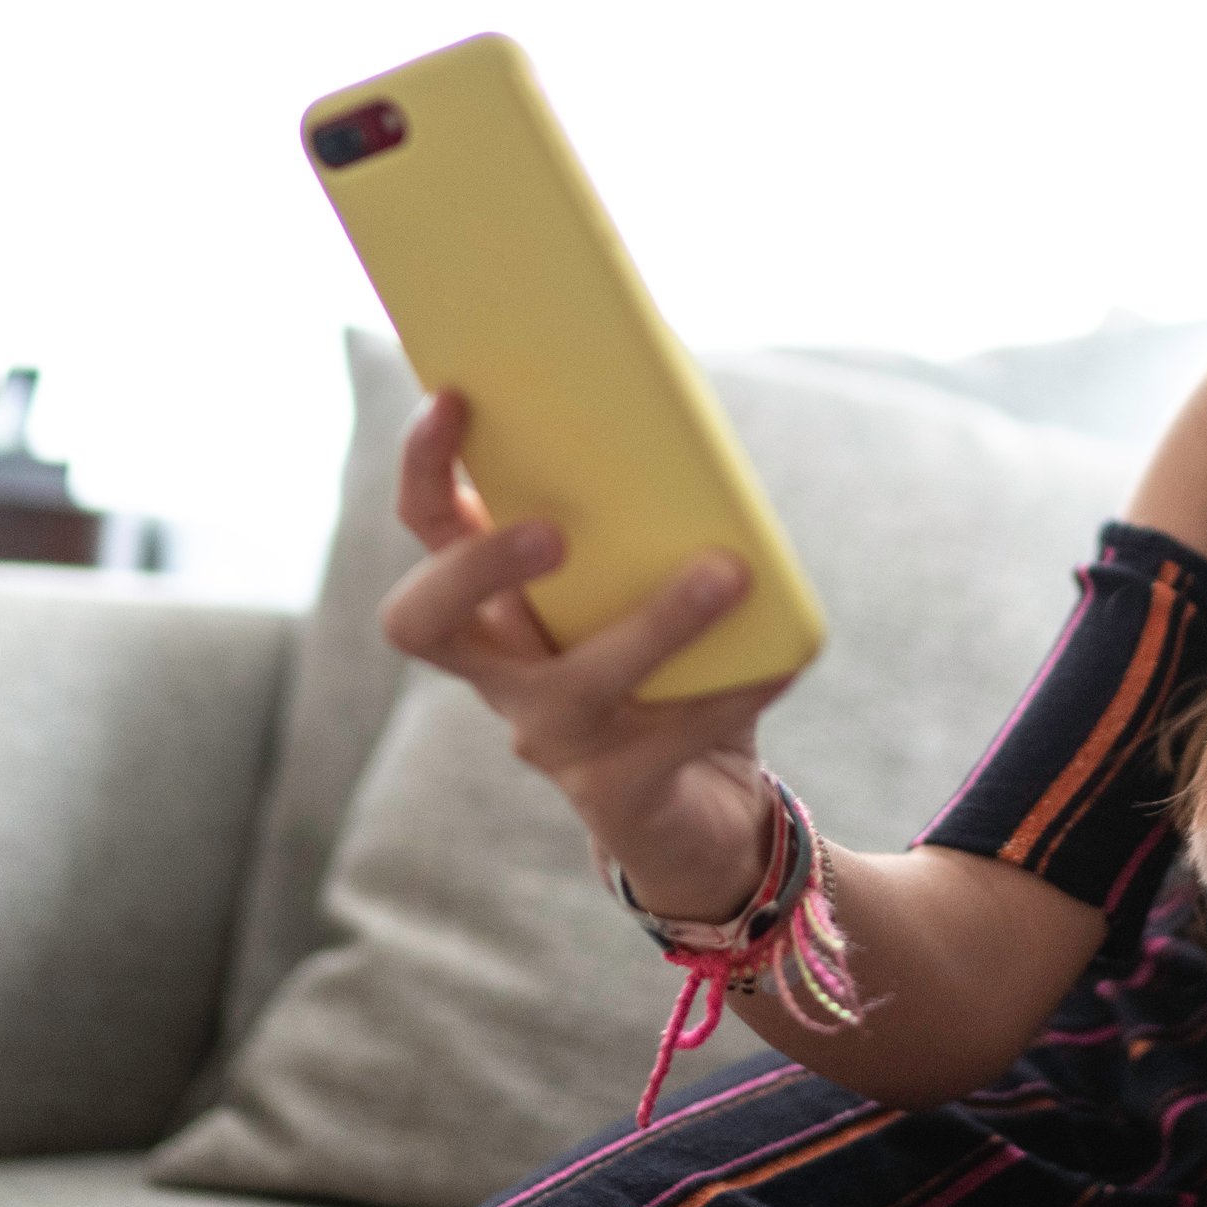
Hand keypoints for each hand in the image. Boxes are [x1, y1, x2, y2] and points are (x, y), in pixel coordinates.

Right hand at [376, 390, 787, 920]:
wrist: (704, 810)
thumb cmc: (674, 669)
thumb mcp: (648, 587)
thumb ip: (646, 525)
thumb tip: (686, 434)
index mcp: (498, 604)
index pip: (429, 525)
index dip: (426, 464)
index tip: (454, 397)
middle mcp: (501, 673)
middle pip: (425, 620)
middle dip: (479, 566)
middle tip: (551, 531)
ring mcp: (548, 739)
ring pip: (575, 680)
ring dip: (655, 623)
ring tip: (726, 573)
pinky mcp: (613, 793)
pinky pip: (671, 735)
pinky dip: (733, 689)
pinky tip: (781, 658)